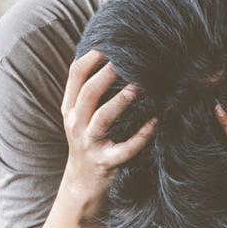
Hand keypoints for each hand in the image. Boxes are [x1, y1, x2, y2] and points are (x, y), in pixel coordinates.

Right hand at [60, 50, 154, 201]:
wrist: (82, 184)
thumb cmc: (88, 141)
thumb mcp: (80, 115)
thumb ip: (89, 89)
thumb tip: (109, 54)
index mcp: (70, 107)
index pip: (75, 75)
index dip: (91, 57)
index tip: (109, 43)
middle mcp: (76, 124)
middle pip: (88, 93)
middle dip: (106, 74)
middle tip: (126, 58)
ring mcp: (89, 144)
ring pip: (103, 118)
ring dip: (122, 100)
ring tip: (141, 85)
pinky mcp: (105, 163)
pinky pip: (124, 149)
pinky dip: (141, 135)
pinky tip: (156, 121)